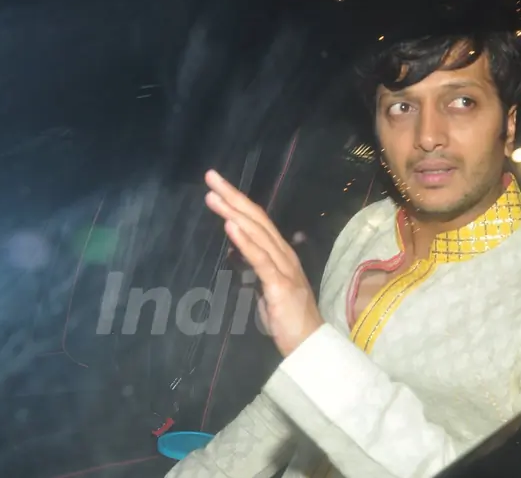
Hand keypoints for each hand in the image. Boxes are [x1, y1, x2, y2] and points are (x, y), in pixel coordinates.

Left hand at [204, 169, 324, 356]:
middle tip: (211, 176)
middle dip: (232, 196)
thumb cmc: (287, 320)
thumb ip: (255, 268)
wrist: (309, 344)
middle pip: (256, 218)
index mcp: (281, 254)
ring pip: (257, 233)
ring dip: (234, 212)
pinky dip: (244, 240)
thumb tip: (237, 251)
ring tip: (214, 196)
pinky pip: (260, 258)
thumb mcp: (266, 288)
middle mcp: (284, 254)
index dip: (238, 201)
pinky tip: (230, 225)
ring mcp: (284, 267)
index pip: (258, 221)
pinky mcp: (279, 284)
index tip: (217, 187)